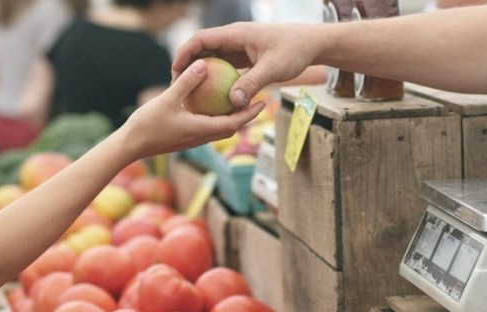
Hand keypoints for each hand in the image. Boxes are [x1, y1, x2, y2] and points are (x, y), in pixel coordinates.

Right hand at [119, 58, 265, 160]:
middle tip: (256, 101)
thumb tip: (204, 64)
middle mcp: (201, 138)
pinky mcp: (184, 139)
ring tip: (238, 102)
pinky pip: (206, 128)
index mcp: (201, 130)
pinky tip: (210, 106)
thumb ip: (186, 82)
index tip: (263, 102)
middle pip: (231, 128)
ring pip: (219, 130)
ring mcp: (192, 140)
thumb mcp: (167, 99)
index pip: (234, 123)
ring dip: (231, 118)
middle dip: (245, 116)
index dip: (250, 114)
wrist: (130, 146)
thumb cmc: (147, 124)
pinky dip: (215, 119)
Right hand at [172, 22, 318, 107]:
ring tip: (190, 94)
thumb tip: (233, 102)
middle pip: (202, 49)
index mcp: (235, 34)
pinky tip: (212, 99)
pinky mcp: (244, 58)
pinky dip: (216, 80)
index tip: (175, 71)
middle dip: (187, 66)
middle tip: (177, 87)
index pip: (201, 39)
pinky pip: (224, 68)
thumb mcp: (273, 68)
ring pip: (212, 59)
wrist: (311, 44)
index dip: (184, 53)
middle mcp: (233, 39)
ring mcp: (238, 48)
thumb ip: (252, 83)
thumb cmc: (294, 50)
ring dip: (200, 74)